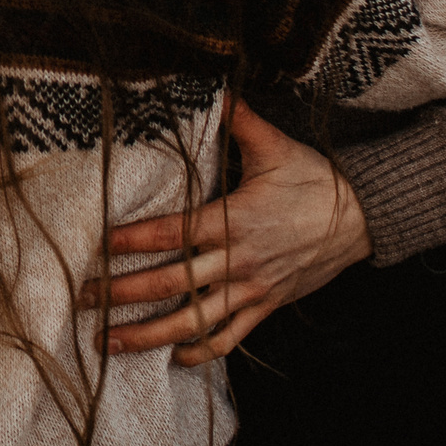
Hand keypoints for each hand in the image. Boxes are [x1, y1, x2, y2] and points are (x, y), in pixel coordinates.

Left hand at [79, 99, 370, 366]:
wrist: (363, 217)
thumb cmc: (315, 179)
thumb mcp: (276, 146)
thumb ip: (240, 120)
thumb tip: (214, 89)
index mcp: (234, 218)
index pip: (172, 233)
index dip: (131, 240)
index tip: (97, 244)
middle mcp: (238, 259)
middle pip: (171, 283)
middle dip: (122, 293)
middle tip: (82, 298)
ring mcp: (252, 288)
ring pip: (193, 320)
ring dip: (148, 335)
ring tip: (110, 342)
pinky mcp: (267, 306)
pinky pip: (230, 336)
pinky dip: (201, 350)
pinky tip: (173, 356)